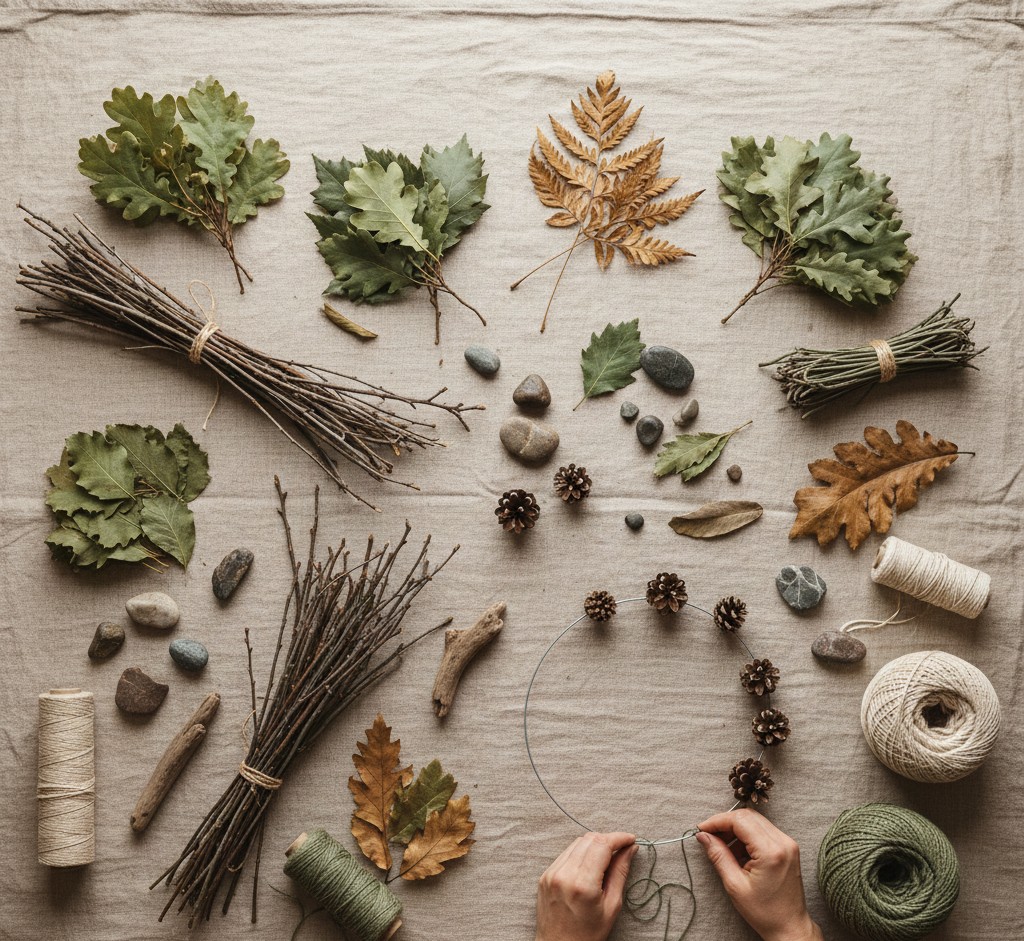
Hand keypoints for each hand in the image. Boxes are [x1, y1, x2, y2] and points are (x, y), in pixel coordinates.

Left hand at [535, 831, 638, 940]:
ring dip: (595, 844)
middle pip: (589, 839)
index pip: (602, 845)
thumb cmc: (587, 935)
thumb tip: (629, 849)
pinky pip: (566, 853)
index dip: (619, 838)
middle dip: (608, 839)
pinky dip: (581, 852)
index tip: (631, 839)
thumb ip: (620, 873)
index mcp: (582, 884)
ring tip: (608, 857)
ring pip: (577, 843)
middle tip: (622, 848)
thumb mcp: (611, 907)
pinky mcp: (545, 875)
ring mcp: (551, 873)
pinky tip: (591, 864)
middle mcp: (564, 874)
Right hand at [696, 810, 822, 940]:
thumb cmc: (765, 912)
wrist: (790, 927)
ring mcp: (788, 844)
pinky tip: (738, 851)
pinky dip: (747, 836)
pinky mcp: (788, 847)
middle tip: (709, 836)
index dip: (717, 821)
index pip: (740, 820)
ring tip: (723, 847)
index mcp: (771, 852)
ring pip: (755, 821)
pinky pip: (763, 830)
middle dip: (725, 823)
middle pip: (747, 816)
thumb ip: (718, 855)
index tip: (702, 829)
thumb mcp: (735, 885)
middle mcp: (783, 842)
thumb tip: (703, 836)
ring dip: (735, 829)